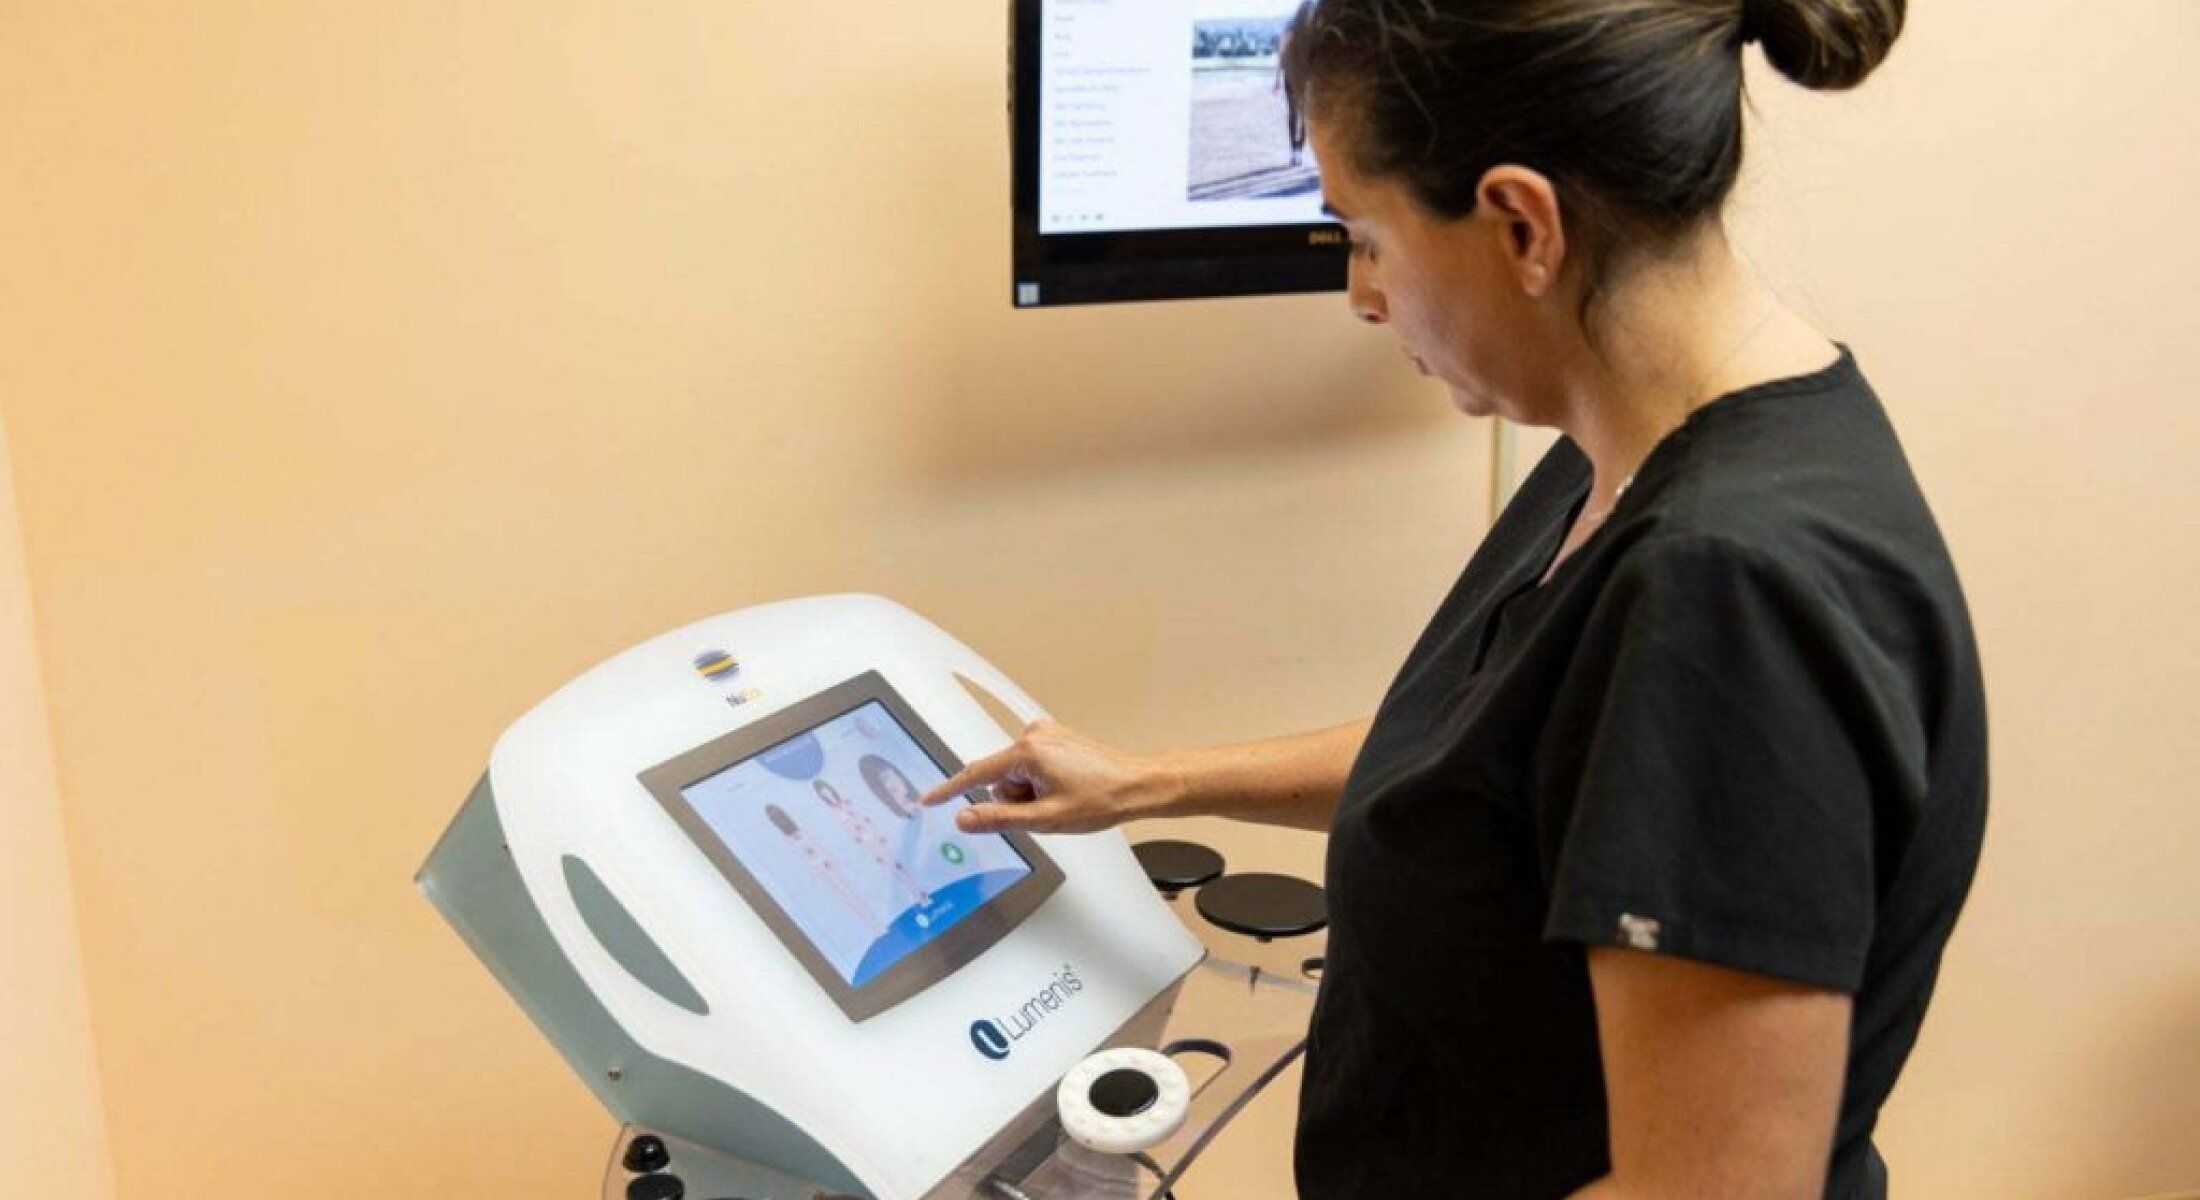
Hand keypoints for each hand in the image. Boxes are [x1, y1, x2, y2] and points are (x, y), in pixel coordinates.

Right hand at [918, 719, 1177, 834]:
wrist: (1138, 785)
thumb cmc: (1101, 799)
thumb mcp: (1045, 818)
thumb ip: (999, 818)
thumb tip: (964, 818)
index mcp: (1028, 751)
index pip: (976, 775)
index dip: (950, 790)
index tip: (928, 800)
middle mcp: (1033, 734)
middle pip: (1000, 778)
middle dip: (1016, 799)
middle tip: (1048, 809)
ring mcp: (1046, 734)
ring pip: (1017, 775)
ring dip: (1030, 793)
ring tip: (1063, 799)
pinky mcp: (1056, 738)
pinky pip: (1033, 766)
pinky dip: (1041, 783)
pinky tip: (1067, 788)